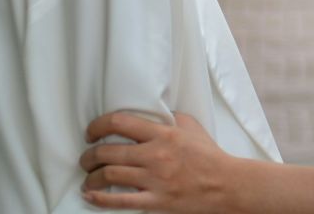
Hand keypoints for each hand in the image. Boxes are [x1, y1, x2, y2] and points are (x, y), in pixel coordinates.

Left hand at [80, 111, 224, 211]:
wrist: (226, 184)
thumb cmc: (209, 155)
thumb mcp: (191, 126)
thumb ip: (169, 118)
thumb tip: (149, 113)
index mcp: (163, 134)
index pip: (120, 122)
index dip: (98, 126)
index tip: (92, 132)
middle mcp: (155, 155)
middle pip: (108, 151)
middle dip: (89, 156)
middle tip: (86, 159)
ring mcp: (154, 179)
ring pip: (109, 175)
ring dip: (91, 176)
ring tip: (88, 177)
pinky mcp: (155, 201)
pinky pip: (120, 201)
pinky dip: (99, 199)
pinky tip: (90, 195)